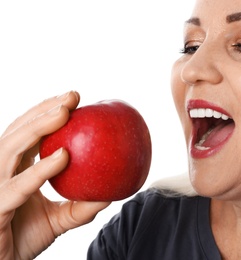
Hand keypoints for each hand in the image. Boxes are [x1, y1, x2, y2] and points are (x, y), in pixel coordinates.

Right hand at [0, 91, 109, 259]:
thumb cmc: (25, 238)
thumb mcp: (59, 220)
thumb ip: (81, 206)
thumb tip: (112, 193)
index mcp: (14, 171)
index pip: (27, 134)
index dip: (45, 112)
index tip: (73, 99)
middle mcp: (1, 172)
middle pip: (17, 132)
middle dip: (42, 110)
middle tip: (72, 96)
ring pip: (10, 148)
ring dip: (38, 127)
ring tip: (64, 112)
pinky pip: (18, 186)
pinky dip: (40, 170)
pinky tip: (63, 156)